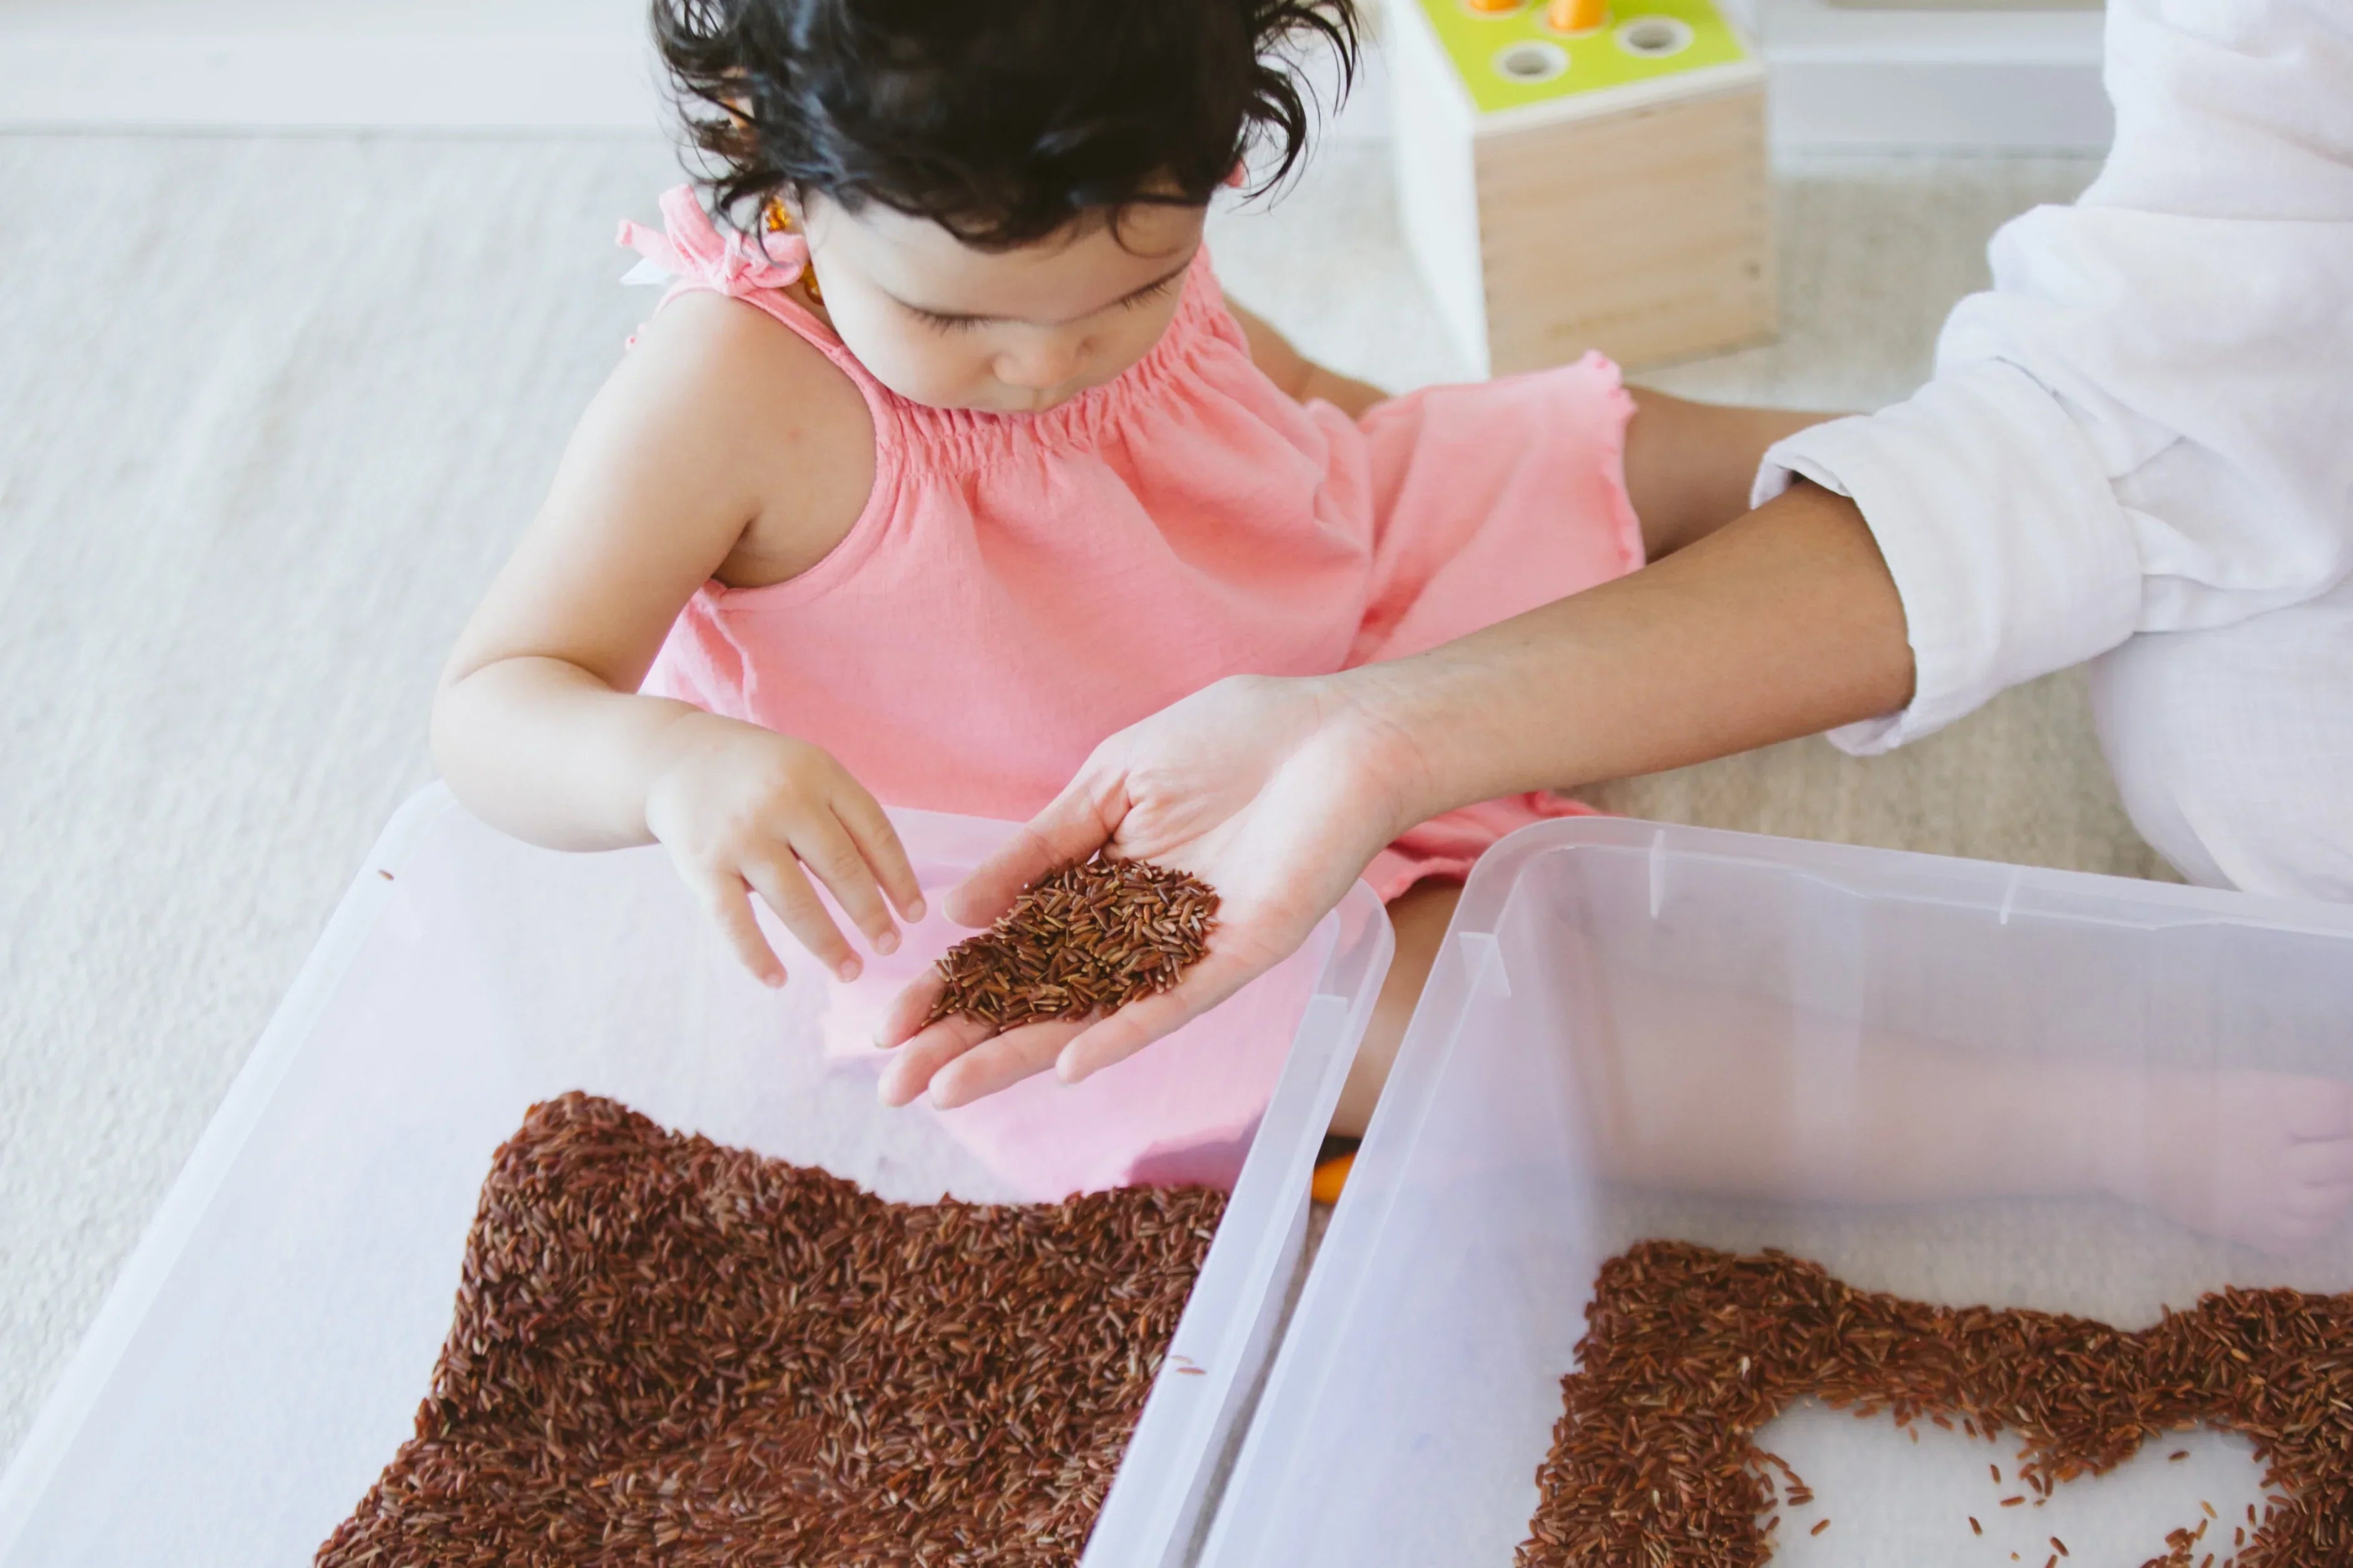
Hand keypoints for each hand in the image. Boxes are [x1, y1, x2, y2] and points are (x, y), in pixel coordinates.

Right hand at [644, 711, 925, 985]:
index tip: (915, 916)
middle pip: (841, 869)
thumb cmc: (761, 776)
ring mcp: (740, 835)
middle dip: (871, 916)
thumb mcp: (808, 771)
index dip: (900, 879)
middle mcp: (782, 801)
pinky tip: (777, 980)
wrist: (675, 759)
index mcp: (819, 773)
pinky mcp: (702, 865)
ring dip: (828, 944)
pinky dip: (757, 956)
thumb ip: (846, 817)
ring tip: (850, 971)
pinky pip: (735, 921)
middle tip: (889, 947)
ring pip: (796, 902)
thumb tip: (893, 888)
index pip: (874, 833)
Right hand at [874, 672, 1423, 1107]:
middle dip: (963, 1041)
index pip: (1008, 951)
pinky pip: (1169, 1005)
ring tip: (948, 1089)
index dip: (950, 988)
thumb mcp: (1110, 781)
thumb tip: (959, 912)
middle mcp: (1130, 932)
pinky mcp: (1234, 958)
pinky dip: (1121, 1032)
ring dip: (1019, 1053)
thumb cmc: (1232, 740)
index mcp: (1096, 885)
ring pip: (1087, 1017)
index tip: (888, 1025)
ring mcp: (1179, 951)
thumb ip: (1040, 847)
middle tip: (892, 1087)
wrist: (1333, 736)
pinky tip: (1067, 1060)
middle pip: (1033, 999)